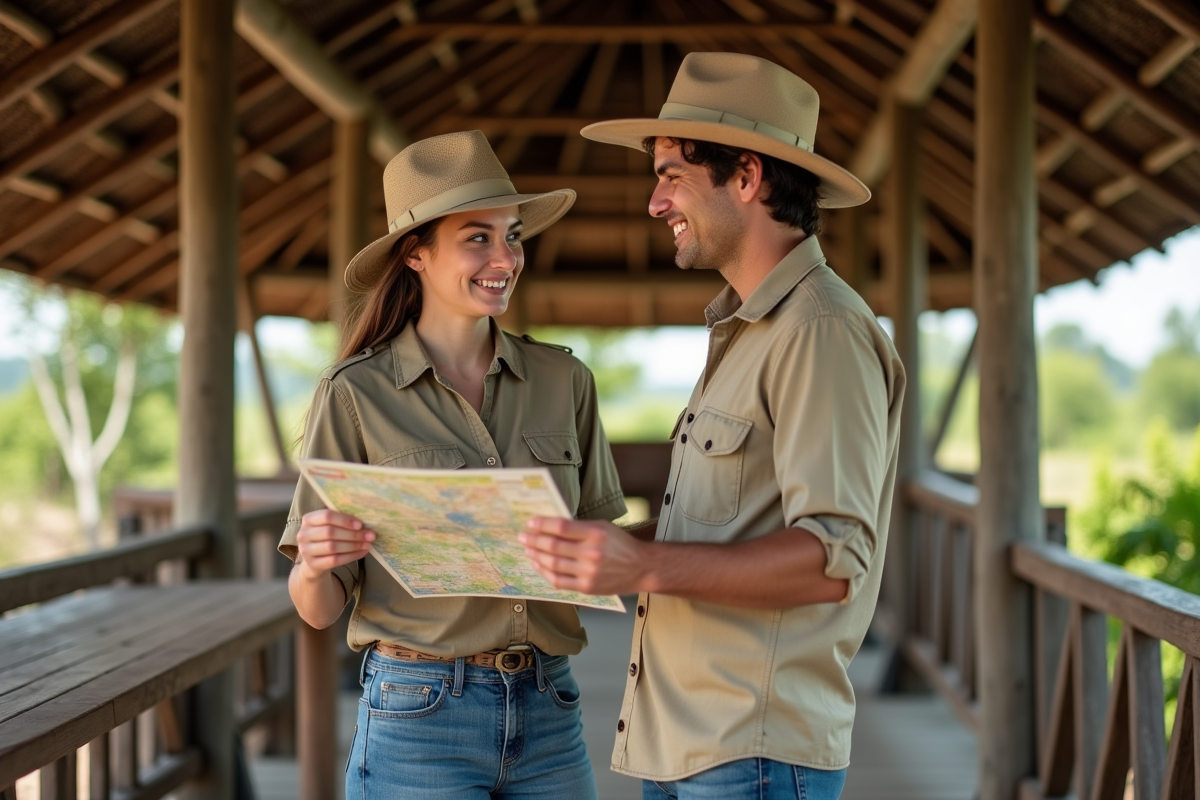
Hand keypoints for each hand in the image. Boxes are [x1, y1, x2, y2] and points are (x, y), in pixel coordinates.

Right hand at [295, 509, 373, 578]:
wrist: (315, 560)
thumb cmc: (326, 537)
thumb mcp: (330, 525)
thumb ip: (342, 520)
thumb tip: (365, 521)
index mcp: (308, 519)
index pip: (326, 516)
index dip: (344, 520)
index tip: (360, 524)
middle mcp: (303, 534)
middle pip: (330, 532)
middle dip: (353, 534)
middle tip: (370, 535)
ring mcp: (306, 550)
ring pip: (333, 547)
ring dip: (353, 545)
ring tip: (368, 544)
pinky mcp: (312, 564)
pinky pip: (335, 560)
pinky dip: (351, 556)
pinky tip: (362, 552)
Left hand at [519, 517, 650, 595]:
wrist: (641, 568)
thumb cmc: (621, 545)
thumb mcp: (603, 527)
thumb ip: (579, 527)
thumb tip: (550, 526)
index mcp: (596, 533)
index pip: (562, 527)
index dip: (542, 525)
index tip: (531, 523)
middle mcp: (592, 553)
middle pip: (553, 546)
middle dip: (534, 540)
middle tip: (523, 536)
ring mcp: (589, 572)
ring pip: (553, 564)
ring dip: (536, 556)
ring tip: (528, 549)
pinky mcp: (587, 587)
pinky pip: (558, 581)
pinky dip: (544, 572)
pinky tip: (538, 564)